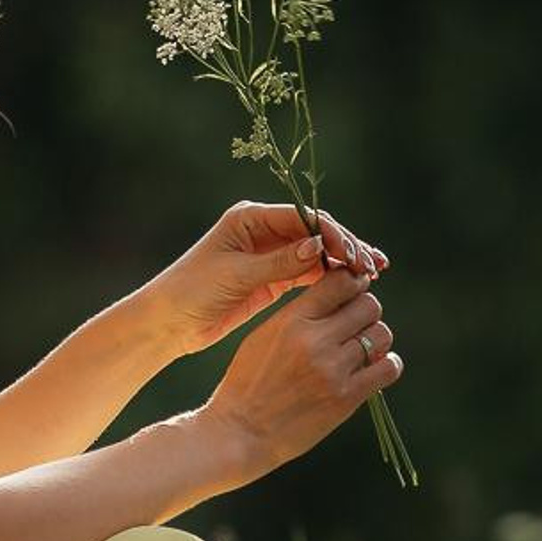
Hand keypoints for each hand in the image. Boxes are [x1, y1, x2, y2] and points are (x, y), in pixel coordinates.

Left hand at [140, 198, 389, 360]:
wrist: (167, 323)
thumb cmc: (192, 293)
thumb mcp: (236, 277)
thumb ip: (278, 263)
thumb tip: (318, 247)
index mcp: (250, 217)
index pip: (303, 217)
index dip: (333, 234)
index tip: (354, 255)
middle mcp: (263, 229)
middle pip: (315, 231)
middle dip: (346, 246)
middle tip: (373, 267)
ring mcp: (269, 253)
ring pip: (317, 251)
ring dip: (344, 261)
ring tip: (374, 275)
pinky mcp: (272, 277)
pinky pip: (309, 272)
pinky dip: (331, 277)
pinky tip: (354, 285)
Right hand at [198, 265, 401, 487]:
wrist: (240, 432)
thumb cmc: (248, 383)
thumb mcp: (264, 335)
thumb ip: (300, 315)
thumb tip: (338, 299)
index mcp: (291, 320)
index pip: (341, 281)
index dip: (354, 282)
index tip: (354, 291)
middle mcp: (314, 340)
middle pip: (369, 305)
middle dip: (366, 312)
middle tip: (358, 325)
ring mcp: (332, 369)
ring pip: (382, 334)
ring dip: (377, 339)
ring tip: (363, 350)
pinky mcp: (346, 398)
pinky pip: (388, 368)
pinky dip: (388, 365)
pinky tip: (376, 368)